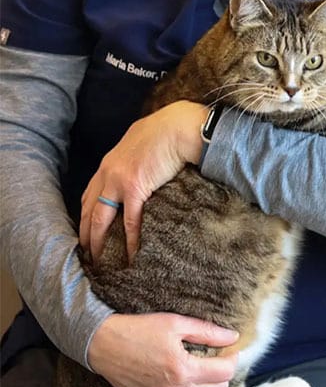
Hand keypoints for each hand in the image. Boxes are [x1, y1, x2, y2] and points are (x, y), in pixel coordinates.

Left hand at [80, 101, 207, 262]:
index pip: (90, 193)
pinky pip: (129, 220)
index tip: (88, 231)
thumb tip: (145, 169)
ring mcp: (118, 180)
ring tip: (100, 260)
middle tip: (88, 253)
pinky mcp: (135, 187)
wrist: (179, 126)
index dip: (87, 214)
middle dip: (86, 232)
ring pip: (100, 218)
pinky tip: (130, 253)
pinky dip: (129, 239)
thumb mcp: (141, 143)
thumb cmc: (168, 130)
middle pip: (89, 209)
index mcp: (109, 162)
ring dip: (98, 241)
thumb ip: (136, 158)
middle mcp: (107, 172)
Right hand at [88, 313, 238, 386]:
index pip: (224, 372)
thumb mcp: (176, 323)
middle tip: (218, 355)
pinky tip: (188, 379)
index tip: (230, 348)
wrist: (106, 345)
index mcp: (183, 369)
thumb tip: (232, 337)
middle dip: (223, 371)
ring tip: (203, 367)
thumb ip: (208, 332)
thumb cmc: (140, 330)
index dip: (232, 358)